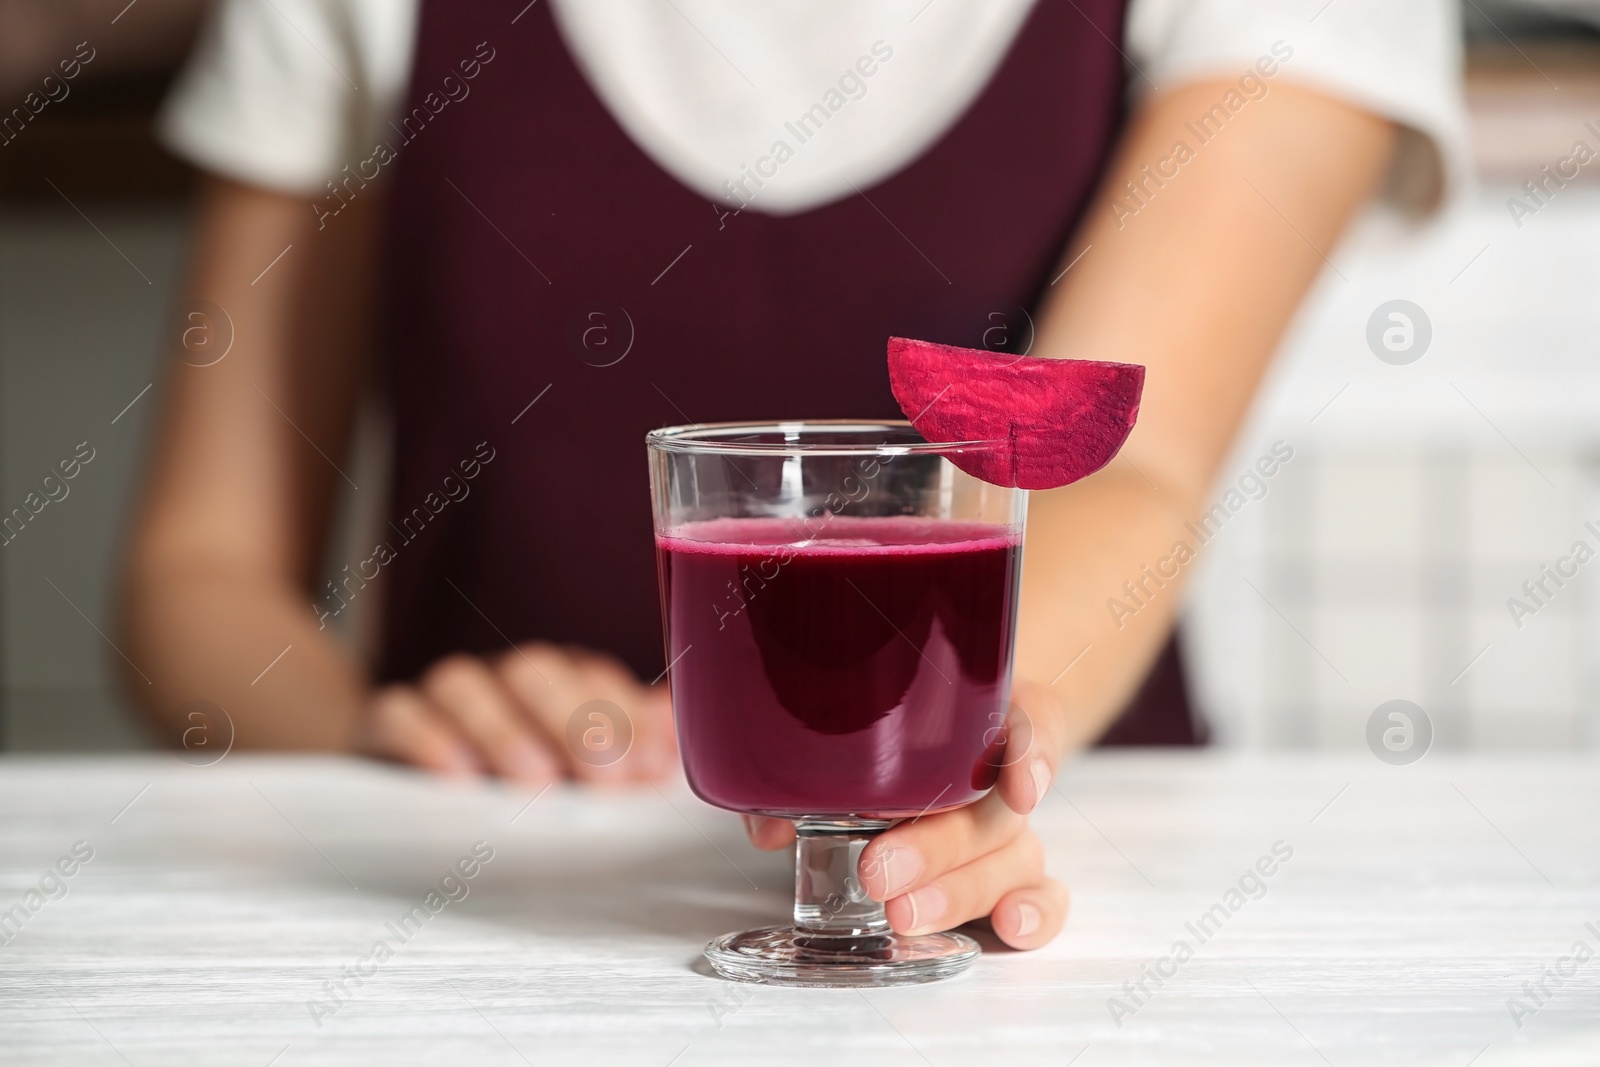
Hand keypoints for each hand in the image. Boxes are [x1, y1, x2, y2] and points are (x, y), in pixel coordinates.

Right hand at [359, 642, 676, 786]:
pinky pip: (400, 715)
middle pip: (537, 672)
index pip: (596, 679)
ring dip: (506, 730)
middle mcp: (501, 679)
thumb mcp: (577, 770)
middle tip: (605, 777)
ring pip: (466, 685)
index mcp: (557, 684)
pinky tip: (457, 776)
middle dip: (577, 722)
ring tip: (536, 781)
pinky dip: (428, 740)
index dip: (627, 717)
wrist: (403, 776)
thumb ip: (630, 745)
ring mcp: (440, 697)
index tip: (650, 767)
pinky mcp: (384, 722)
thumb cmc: (512, 778)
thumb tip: (679, 726)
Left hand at [743, 678, 1069, 947]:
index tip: (1019, 790)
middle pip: (993, 807)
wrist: (920, 741)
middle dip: (938, 846)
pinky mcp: (1009, 873)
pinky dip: (1036, 912)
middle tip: (878, 870)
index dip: (1030, 752)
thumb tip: (769, 824)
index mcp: (977, 711)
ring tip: (904, 915)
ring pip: (1012, 857)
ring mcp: (1008, 825)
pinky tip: (1010, 929)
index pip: (1029, 717)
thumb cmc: (880, 730)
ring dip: (959, 891)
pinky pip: (1041, 892)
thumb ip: (804, 768)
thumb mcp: (842, 730)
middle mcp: (999, 770)